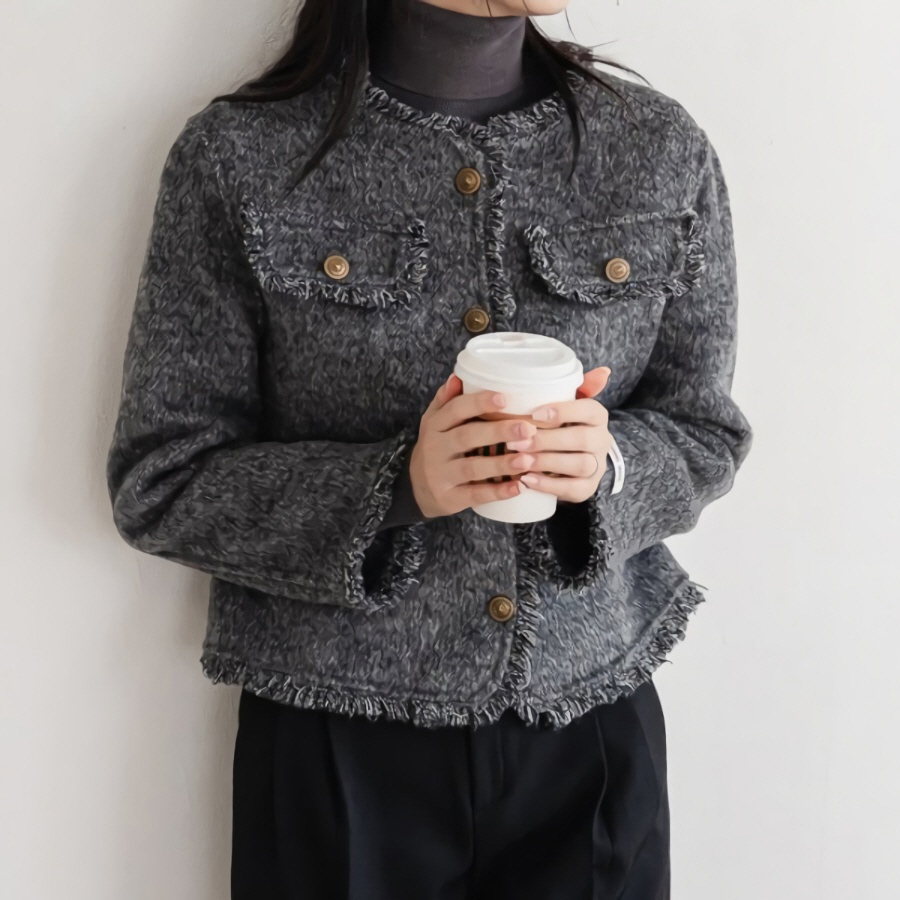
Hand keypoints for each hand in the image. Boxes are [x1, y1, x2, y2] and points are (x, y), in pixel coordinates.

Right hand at [409, 374, 540, 517]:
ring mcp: (441, 475)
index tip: (504, 398)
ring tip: (527, 459)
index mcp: (435, 425)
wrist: (415, 488)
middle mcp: (435, 448)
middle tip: (527, 429)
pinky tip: (518, 487)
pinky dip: (496, 492)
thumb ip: (446, 401)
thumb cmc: (436, 448)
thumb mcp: (434, 423)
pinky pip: (474, 495)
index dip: (478, 403)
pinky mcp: (449, 498)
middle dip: (497, 432)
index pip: (455, 410)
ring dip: (500, 464)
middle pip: (466, 437)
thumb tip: (458, 376)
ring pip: (472, 468)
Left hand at [503, 367, 613, 503]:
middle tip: (515, 442)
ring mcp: (597, 466)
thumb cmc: (560, 424)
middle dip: (546, 440)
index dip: (563, 411)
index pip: (588, 409)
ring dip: (547, 462)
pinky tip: (527, 480)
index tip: (534, 414)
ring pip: (579, 465)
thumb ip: (577, 386)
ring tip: (520, 461)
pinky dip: (549, 485)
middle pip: (582, 439)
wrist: (568, 459)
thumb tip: (603, 371)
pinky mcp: (588, 488)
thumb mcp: (565, 404)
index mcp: (598, 416)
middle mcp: (602, 440)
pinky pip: (574, 489)